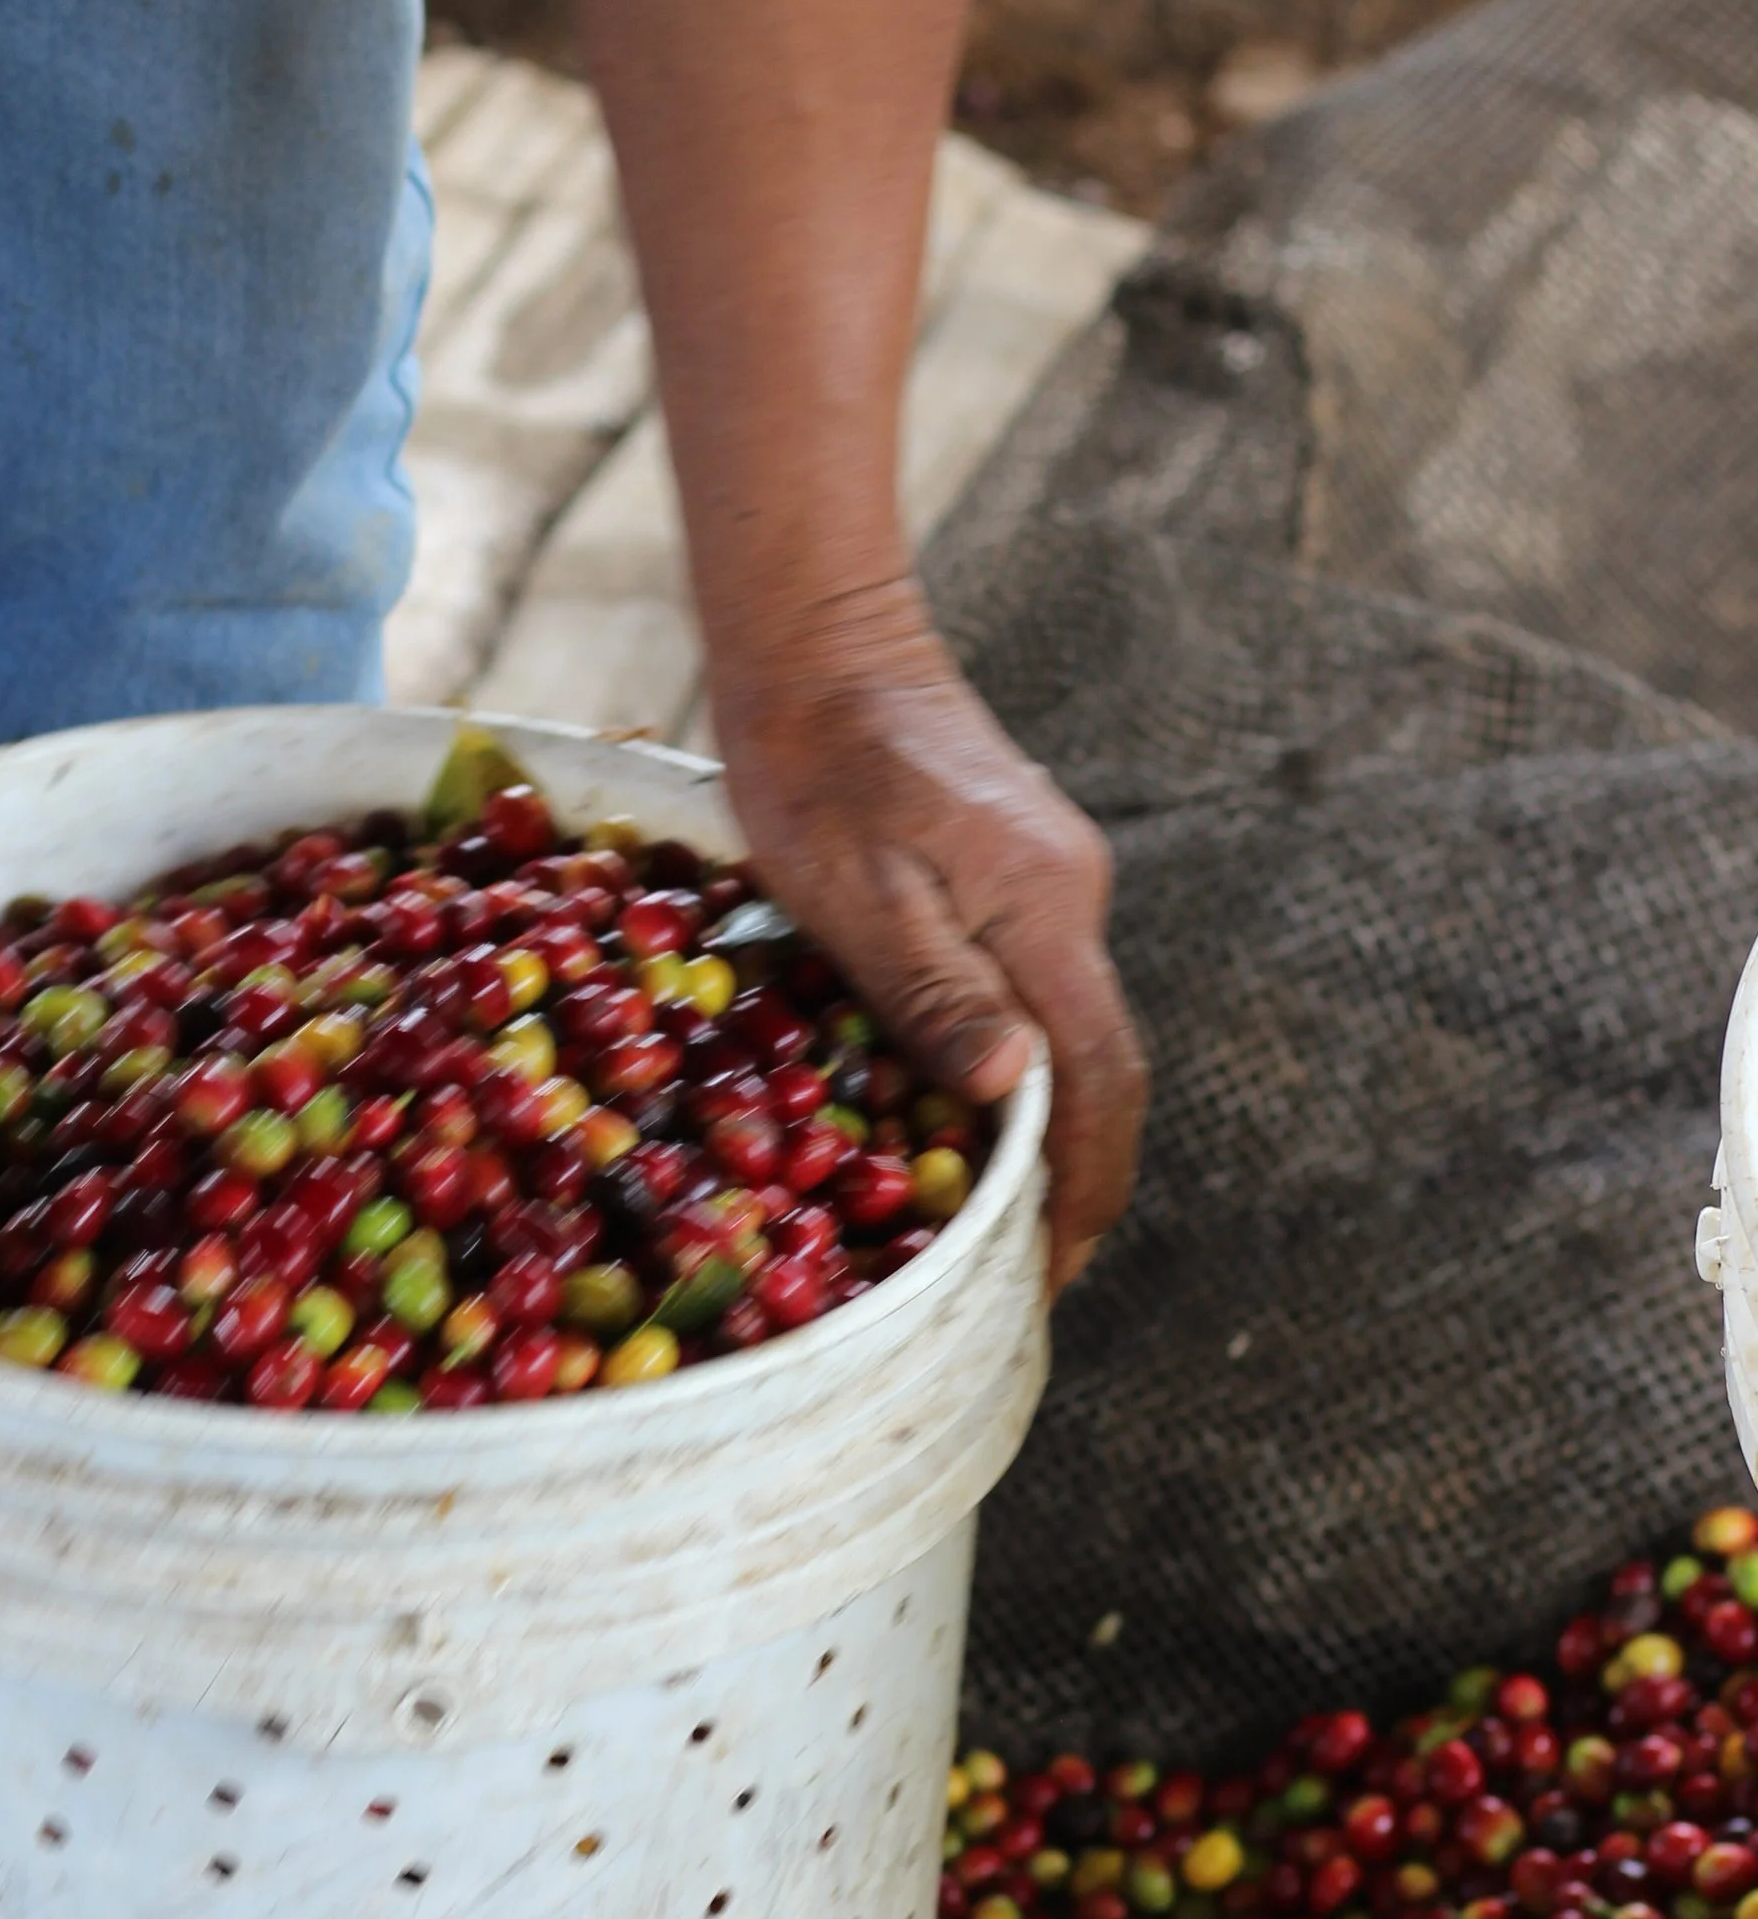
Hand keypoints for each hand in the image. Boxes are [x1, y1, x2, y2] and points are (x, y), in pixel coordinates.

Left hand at [707, 578, 1145, 1287]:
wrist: (817, 644)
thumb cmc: (813, 765)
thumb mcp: (855, 893)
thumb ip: (935, 991)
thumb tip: (1016, 1088)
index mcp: (1047, 911)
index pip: (1099, 1082)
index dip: (1082, 1190)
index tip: (1048, 1274)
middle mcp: (1074, 899)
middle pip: (1104, 1068)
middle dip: (1076, 1180)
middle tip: (1024, 1275)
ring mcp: (1054, 882)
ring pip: (1071, 1031)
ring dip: (1048, 1130)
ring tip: (999, 1221)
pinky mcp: (1019, 871)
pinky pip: (1036, 990)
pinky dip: (1019, 1068)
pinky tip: (973, 1113)